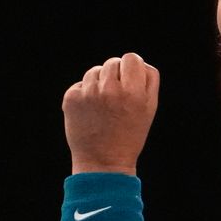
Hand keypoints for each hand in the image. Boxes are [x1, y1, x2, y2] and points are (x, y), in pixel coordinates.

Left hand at [62, 53, 159, 174]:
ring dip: (99, 83)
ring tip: (103, 106)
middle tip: (116, 98)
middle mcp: (110, 90)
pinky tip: (90, 112)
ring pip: (95, 72)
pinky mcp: (71, 98)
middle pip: (112, 62)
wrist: (103, 162)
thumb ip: (149, 79)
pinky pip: (81, 84)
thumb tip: (138, 61)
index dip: (132, 67)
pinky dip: (85, 94)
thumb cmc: (130, 134)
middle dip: (115, 75)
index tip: (130, 79)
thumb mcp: (149, 108)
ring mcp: (89, 93)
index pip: (131, 58)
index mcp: (133, 92)